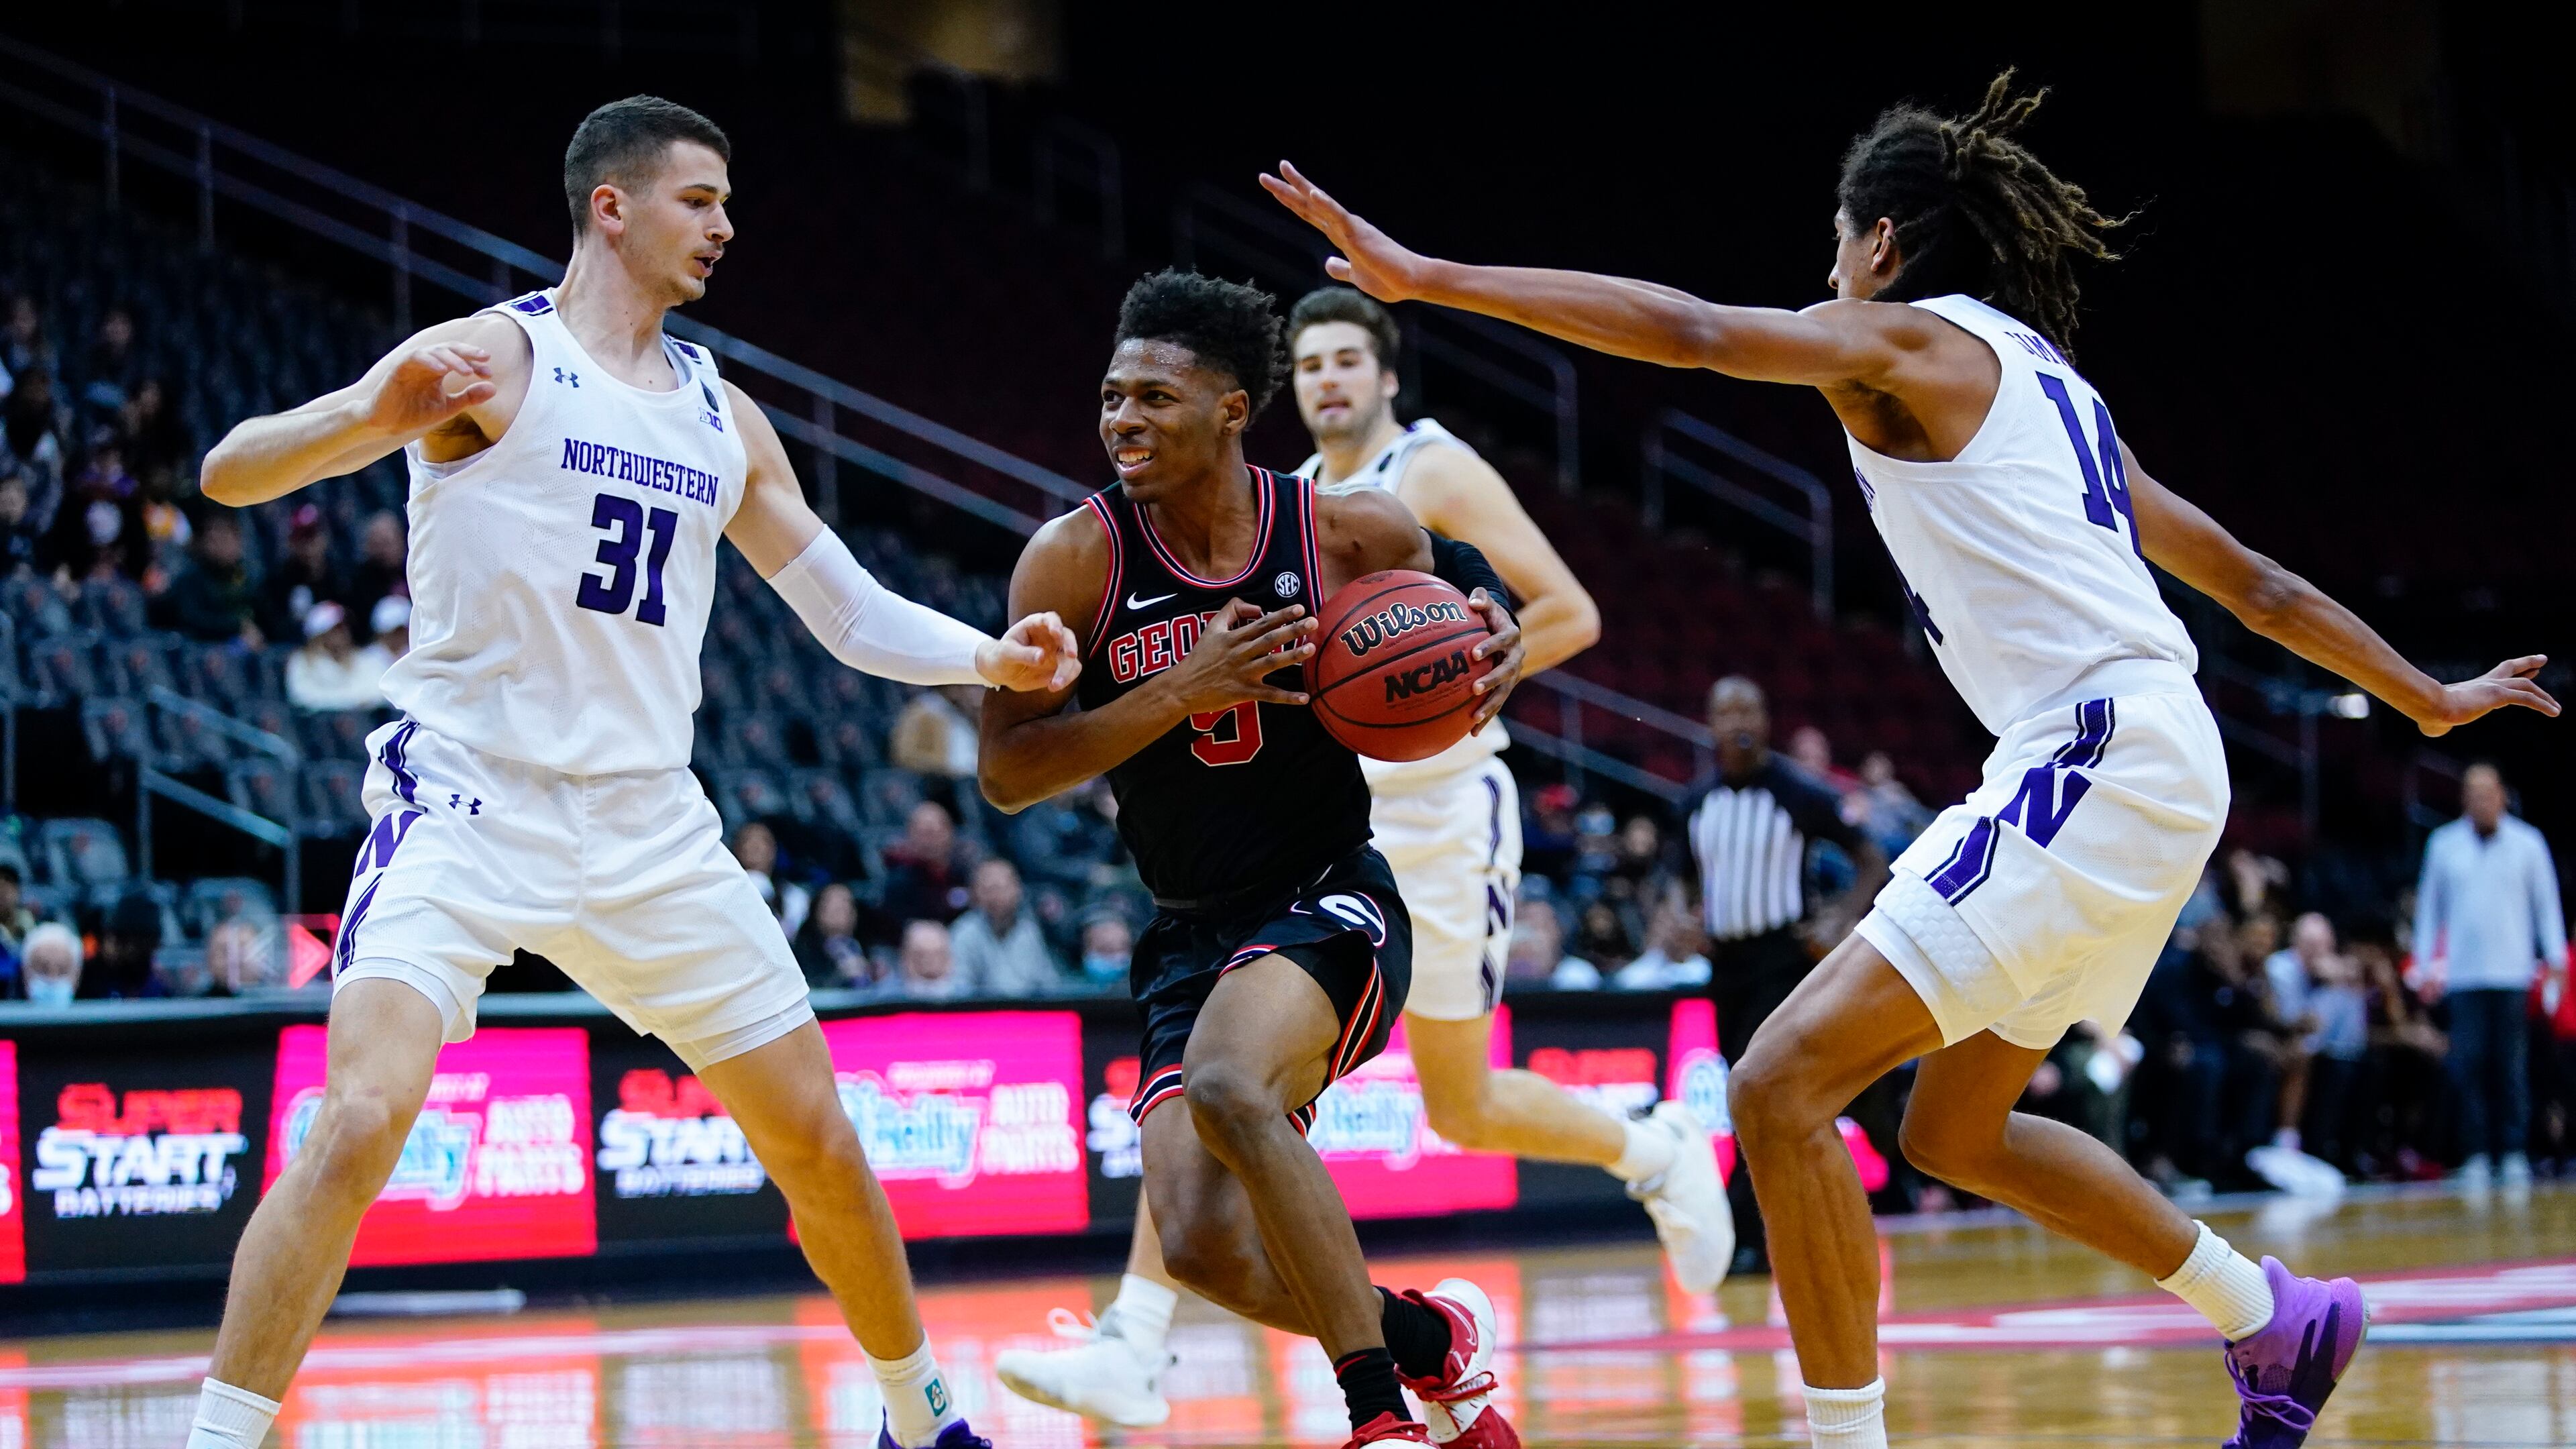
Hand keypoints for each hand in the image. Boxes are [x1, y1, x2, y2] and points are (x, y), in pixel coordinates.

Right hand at [366, 343, 495, 437]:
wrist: (386, 424)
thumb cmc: (414, 414)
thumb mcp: (448, 407)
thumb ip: (469, 397)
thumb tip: (494, 388)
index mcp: (438, 370)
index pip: (461, 360)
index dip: (476, 364)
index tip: (489, 374)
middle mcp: (427, 363)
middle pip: (450, 348)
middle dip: (468, 352)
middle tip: (484, 357)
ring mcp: (413, 363)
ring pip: (435, 351)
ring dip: (452, 359)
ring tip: (466, 371)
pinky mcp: (399, 367)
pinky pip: (416, 357)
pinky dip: (430, 362)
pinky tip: (443, 371)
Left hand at [977, 610, 1081, 691]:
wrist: (1003, 672)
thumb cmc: (1002, 656)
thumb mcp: (1007, 653)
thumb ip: (1023, 654)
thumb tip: (1042, 657)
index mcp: (1035, 625)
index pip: (1049, 618)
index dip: (1055, 624)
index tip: (1056, 633)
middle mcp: (1050, 636)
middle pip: (1067, 636)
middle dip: (1071, 645)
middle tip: (1071, 656)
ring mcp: (1057, 651)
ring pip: (1071, 656)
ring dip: (1067, 670)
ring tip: (1054, 684)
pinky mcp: (1060, 666)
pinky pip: (1071, 670)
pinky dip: (1067, 678)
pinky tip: (1052, 687)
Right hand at [1158, 599, 1315, 716]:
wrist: (1183, 686)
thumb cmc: (1199, 656)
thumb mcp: (1211, 627)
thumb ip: (1232, 610)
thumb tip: (1258, 608)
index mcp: (1234, 637)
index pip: (1262, 623)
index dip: (1281, 615)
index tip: (1300, 608)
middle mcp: (1240, 654)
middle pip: (1270, 640)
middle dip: (1292, 630)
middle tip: (1313, 623)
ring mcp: (1243, 673)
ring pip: (1271, 663)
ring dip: (1292, 656)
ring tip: (1311, 650)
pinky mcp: (1243, 693)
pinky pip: (1268, 696)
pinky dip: (1287, 698)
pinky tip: (1305, 698)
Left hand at [1259, 162, 1431, 303]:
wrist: (1410, 282)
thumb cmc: (1388, 279)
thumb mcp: (1356, 276)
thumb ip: (1342, 268)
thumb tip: (1329, 263)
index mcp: (1340, 235)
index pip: (1310, 214)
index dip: (1291, 201)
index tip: (1275, 188)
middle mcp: (1343, 226)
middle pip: (1309, 205)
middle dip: (1286, 190)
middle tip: (1264, 175)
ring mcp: (1350, 228)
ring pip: (1319, 204)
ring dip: (1300, 187)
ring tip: (1282, 169)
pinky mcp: (1359, 235)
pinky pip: (1339, 218)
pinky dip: (1326, 205)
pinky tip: (1312, 193)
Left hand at [1465, 589, 1523, 730]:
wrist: (1504, 631)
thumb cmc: (1489, 616)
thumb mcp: (1487, 604)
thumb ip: (1481, 598)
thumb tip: (1472, 600)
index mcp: (1511, 637)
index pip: (1502, 641)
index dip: (1490, 646)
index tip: (1474, 653)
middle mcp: (1515, 658)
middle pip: (1506, 672)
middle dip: (1491, 681)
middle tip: (1474, 689)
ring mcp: (1512, 676)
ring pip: (1503, 694)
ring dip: (1490, 706)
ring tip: (1474, 718)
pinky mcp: (1505, 688)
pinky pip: (1496, 705)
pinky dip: (1486, 718)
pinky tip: (1471, 733)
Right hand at [2411, 654, 2557, 735]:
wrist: (2430, 706)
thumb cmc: (2429, 714)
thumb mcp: (2435, 720)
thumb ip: (2438, 725)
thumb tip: (2433, 729)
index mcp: (2472, 688)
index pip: (2496, 676)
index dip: (2512, 672)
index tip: (2527, 671)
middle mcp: (2484, 683)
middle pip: (2511, 669)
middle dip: (2528, 663)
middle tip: (2542, 660)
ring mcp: (2492, 687)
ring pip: (2525, 687)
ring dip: (2544, 696)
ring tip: (2557, 708)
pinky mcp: (2498, 695)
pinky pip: (2527, 699)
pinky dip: (2543, 704)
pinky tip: (2554, 712)